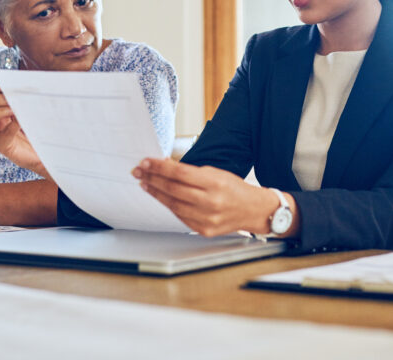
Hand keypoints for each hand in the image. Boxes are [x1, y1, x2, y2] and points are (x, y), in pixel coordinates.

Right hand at [0, 81, 47, 177]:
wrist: (43, 150)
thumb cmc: (37, 127)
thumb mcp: (30, 108)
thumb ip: (26, 97)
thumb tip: (30, 84)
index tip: (6, 82)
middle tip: (12, 99)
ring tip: (15, 110)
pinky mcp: (3, 147)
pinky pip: (2, 137)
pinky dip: (11, 128)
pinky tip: (22, 123)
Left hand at [132, 158, 286, 236]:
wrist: (253, 210)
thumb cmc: (234, 189)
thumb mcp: (216, 173)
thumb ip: (192, 173)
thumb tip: (165, 168)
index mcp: (215, 184)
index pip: (180, 173)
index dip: (160, 167)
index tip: (146, 162)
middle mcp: (211, 202)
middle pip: (173, 189)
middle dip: (153, 179)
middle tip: (139, 171)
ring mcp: (206, 219)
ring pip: (173, 204)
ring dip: (156, 193)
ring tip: (145, 183)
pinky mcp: (203, 230)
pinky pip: (180, 216)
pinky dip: (168, 205)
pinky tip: (160, 196)